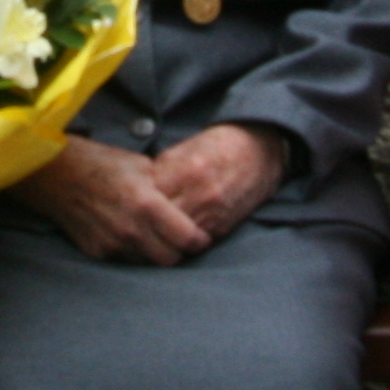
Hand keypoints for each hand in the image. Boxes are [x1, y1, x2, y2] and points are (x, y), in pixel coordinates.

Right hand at [19, 136, 212, 265]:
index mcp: (146, 204)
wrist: (54, 174)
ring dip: (158, 255)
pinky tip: (134, 237)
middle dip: (181, 252)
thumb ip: (167, 188)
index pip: (188, 239)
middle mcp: (131, 230)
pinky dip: (136, 253)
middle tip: (183, 241)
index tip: (202, 236)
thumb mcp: (141, 165)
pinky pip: (127, 261)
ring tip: (159, 239)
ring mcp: (113, 244)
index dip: (200, 239)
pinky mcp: (98, 251)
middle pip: (171, 260)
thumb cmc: (100, 163)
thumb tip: (191, 200)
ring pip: (149, 264)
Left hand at [148, 124, 284, 249]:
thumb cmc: (217, 147)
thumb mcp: (184, 148)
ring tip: (151, 228)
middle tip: (135, 218)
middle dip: (145, 220)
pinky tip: (172, 232)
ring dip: (161, 234)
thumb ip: (160, 169)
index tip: (129, 200)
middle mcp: (201, 195)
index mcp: (187, 171)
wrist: (259, 153)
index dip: (136, 200)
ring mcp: (213, 215)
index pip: (148, 197)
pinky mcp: (222, 229)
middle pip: (159, 221)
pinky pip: (192, 242)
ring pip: (175, 237)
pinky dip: (180, 239)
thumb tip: (137, 188)